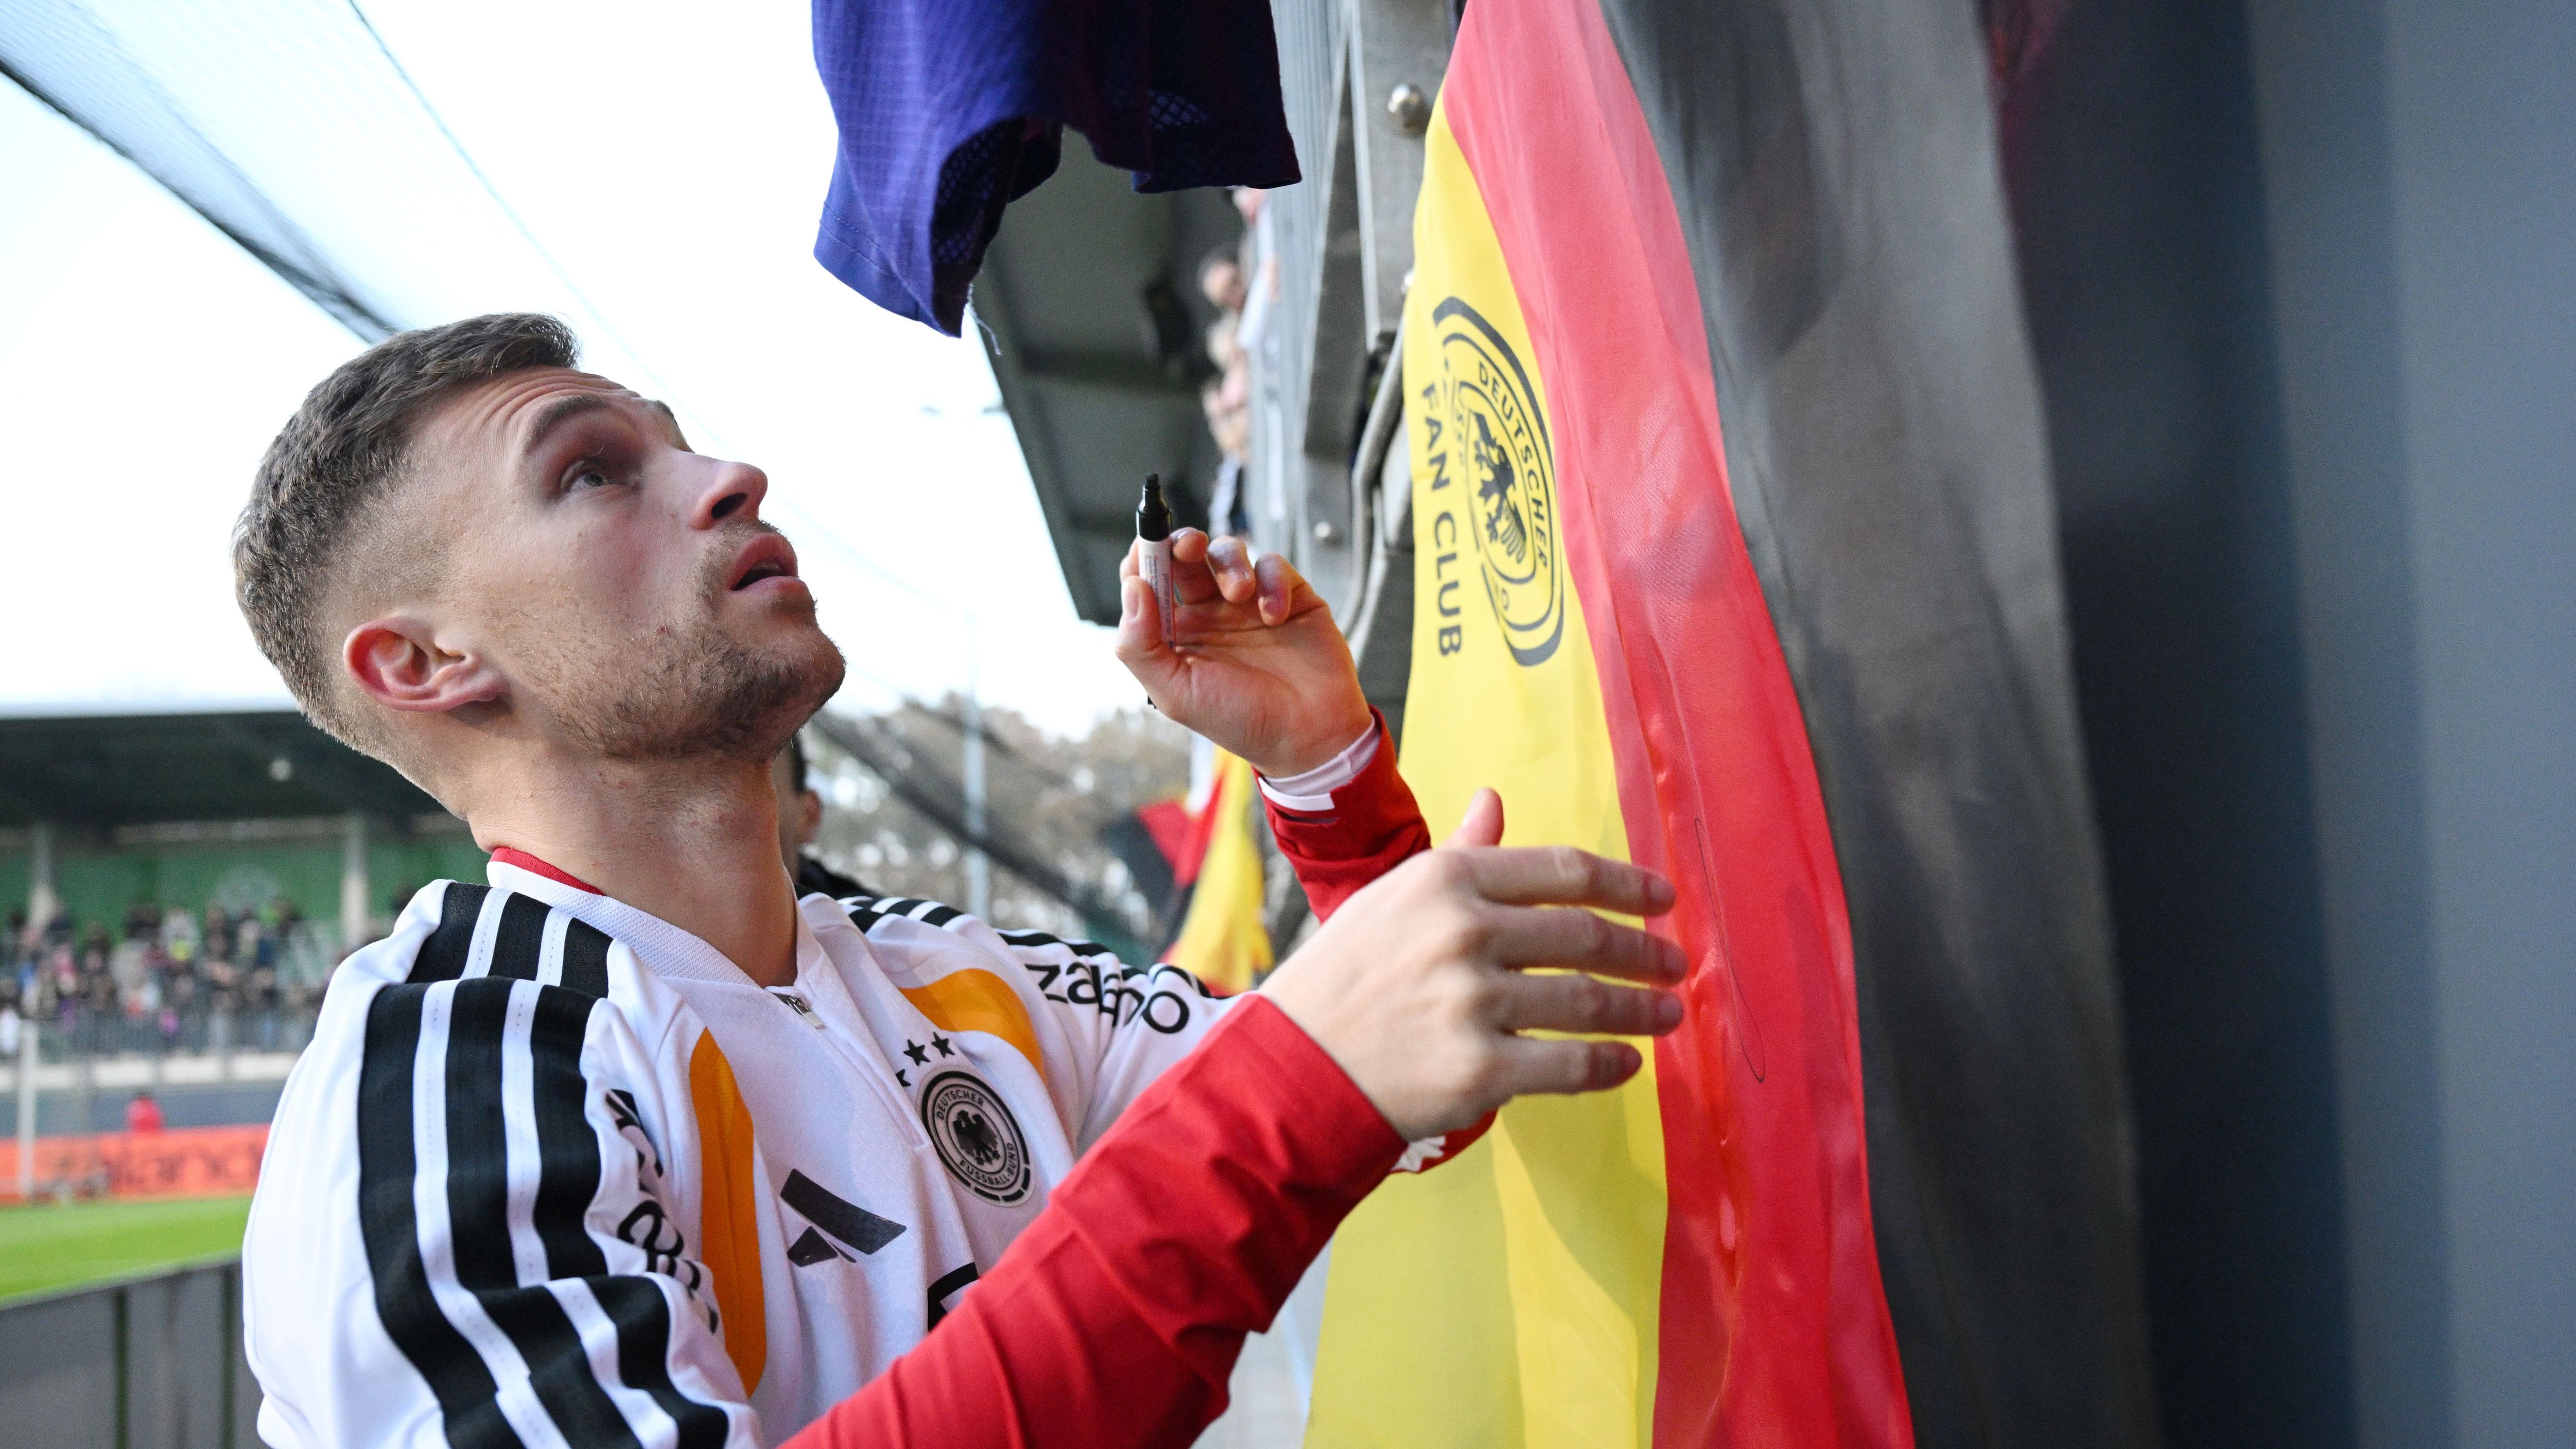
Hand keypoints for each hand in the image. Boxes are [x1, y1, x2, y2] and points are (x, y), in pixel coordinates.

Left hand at [1116, 529, 1372, 777]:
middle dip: (1182, 542)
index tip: (1146, 548)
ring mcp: (1248, 603)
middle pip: (1184, 557)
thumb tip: (1132, 588)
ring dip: (1230, 565)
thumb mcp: (1177, 693)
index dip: (1143, 559)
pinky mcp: (1287, 596)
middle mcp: (1208, 613)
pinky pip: (1273, 566)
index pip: (1148, 583)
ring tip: (1240, 594)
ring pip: (1227, 553)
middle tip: (1189, 546)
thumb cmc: (1240, 720)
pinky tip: (1276, 615)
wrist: (1309, 736)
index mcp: (1176, 634)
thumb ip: (1142, 645)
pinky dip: (1272, 583)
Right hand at [1260, 790, 1684, 1139]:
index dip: (1626, 885)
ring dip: (1641, 1010)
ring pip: (1587, 1003)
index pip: (1564, 871)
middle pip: (1586, 936)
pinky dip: (1609, 1065)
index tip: (1663, 899)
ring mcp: (1472, 1002)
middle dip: (1643, 952)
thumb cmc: (1345, 979)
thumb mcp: (1392, 899)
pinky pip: (1568, 1065)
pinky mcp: (1479, 1069)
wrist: (1292, 1066)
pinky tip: (1629, 1064)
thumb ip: (1458, 853)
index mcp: (1446, 880)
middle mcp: (1463, 933)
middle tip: (1674, 964)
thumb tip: (1494, 800)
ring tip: (1668, 1015)